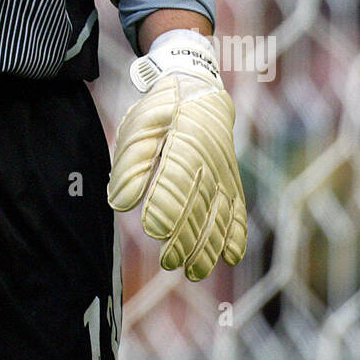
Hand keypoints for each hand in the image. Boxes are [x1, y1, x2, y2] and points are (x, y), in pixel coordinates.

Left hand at [107, 30, 246, 280]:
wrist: (198, 88)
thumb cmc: (161, 110)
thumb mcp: (140, 126)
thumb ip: (132, 163)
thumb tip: (121, 201)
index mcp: (185, 141)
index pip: (176, 179)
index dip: (166, 205)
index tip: (152, 229)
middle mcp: (209, 160)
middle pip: (200, 204)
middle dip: (186, 237)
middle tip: (170, 263)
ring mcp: (224, 172)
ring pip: (220, 213)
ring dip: (209, 244)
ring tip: (193, 271)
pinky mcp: (231, 179)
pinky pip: (237, 208)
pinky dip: (236, 232)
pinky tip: (231, 256)